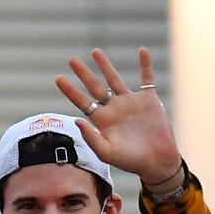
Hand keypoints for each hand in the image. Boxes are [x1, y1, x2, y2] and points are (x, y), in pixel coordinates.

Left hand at [55, 47, 181, 187]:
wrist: (156, 162)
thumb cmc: (130, 161)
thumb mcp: (107, 153)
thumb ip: (91, 138)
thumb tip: (76, 120)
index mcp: (102, 121)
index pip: (82, 102)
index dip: (70, 91)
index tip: (58, 79)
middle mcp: (114, 109)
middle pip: (95, 87)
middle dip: (83, 74)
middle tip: (71, 60)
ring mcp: (130, 103)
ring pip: (115, 79)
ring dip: (105, 65)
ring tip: (95, 52)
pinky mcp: (149, 100)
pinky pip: (147, 78)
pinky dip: (145, 65)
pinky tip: (142, 51)